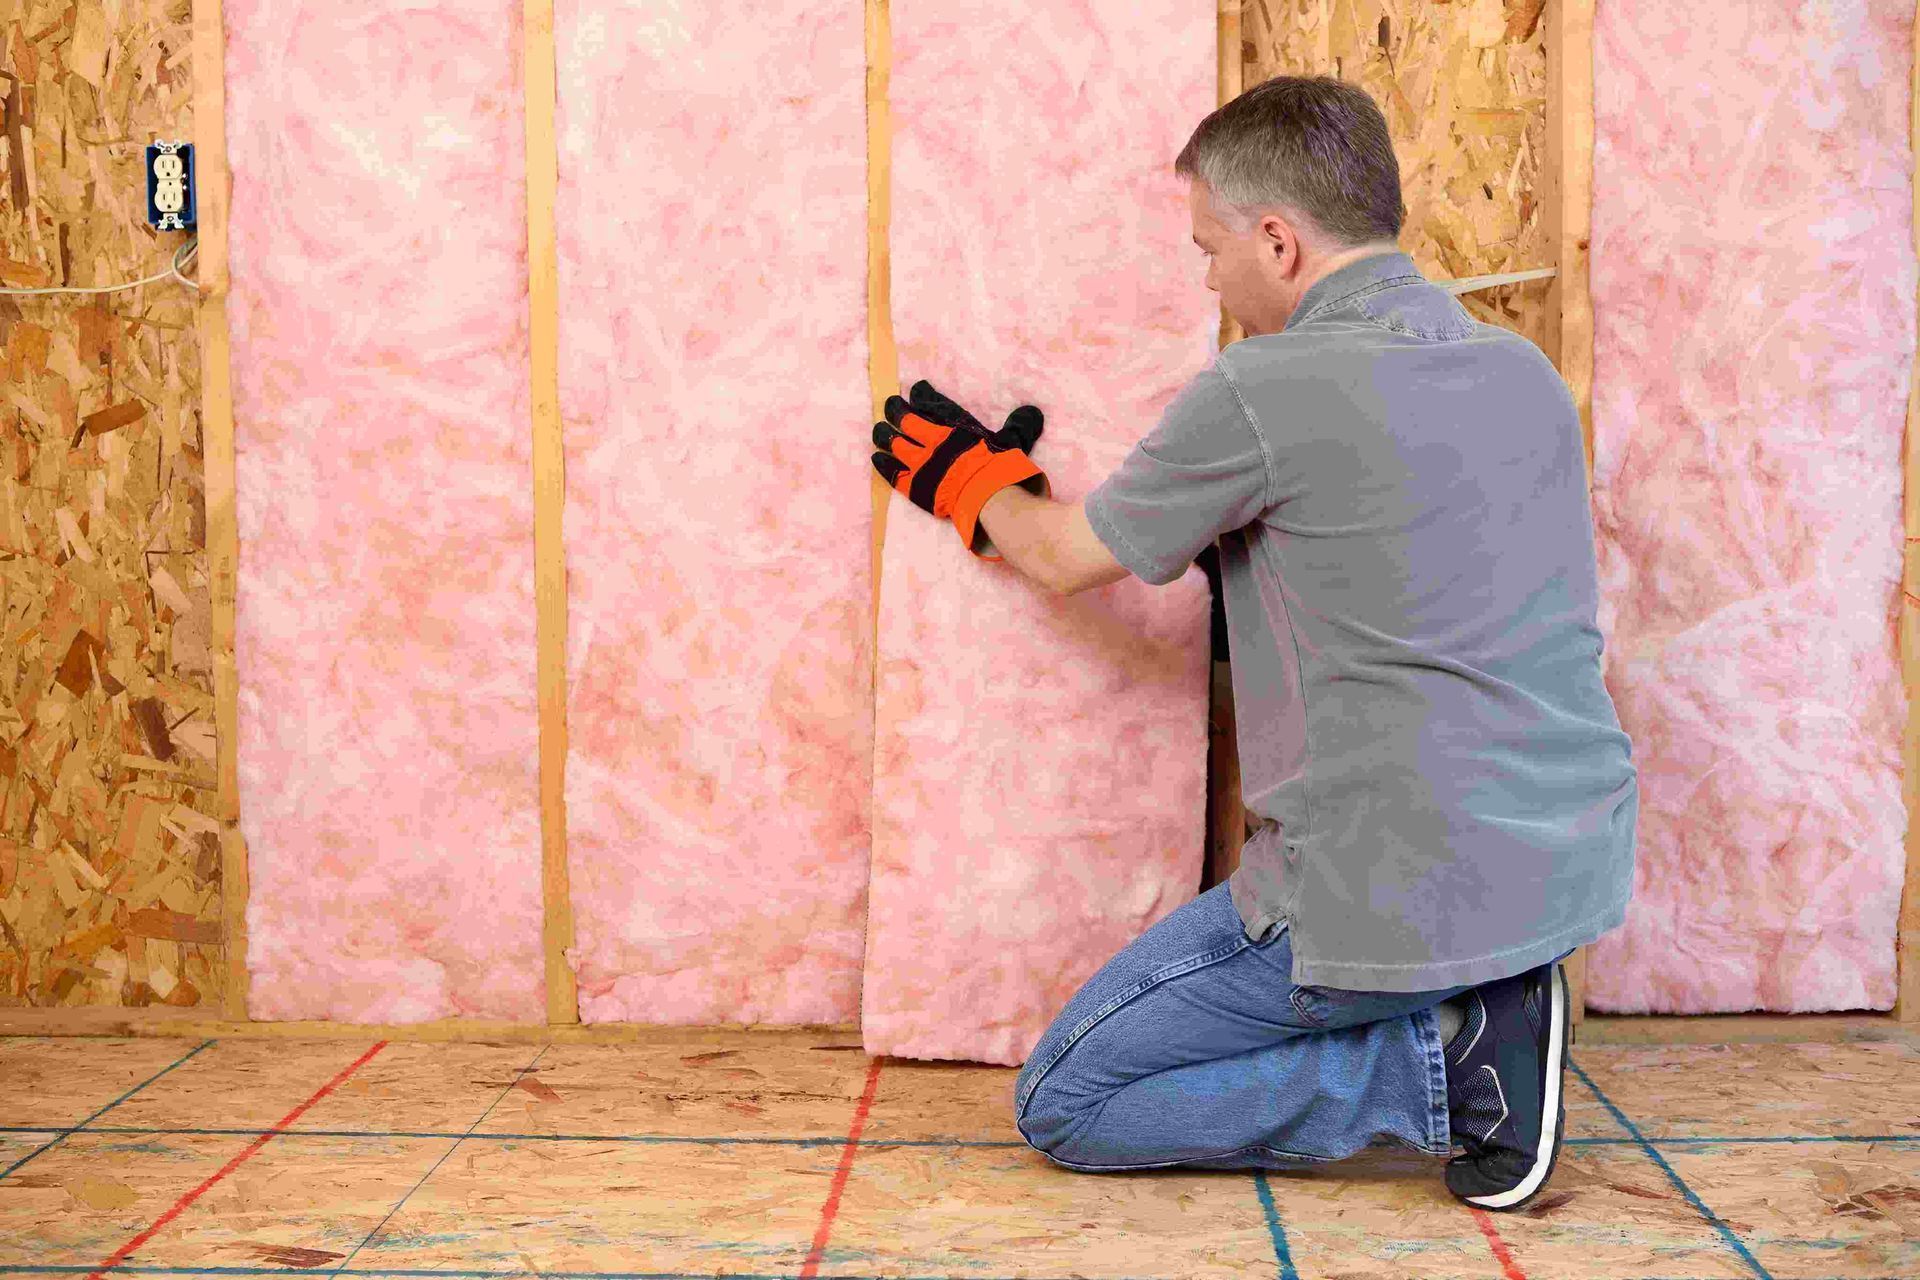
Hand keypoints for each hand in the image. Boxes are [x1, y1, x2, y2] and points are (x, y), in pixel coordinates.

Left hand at [870, 380, 1050, 557]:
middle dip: (895, 411)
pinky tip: (876, 457)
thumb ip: (1019, 425)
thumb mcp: (1012, 440)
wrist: (986, 496)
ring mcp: (921, 464)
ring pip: (895, 444)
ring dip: (884, 436)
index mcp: (955, 428)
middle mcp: (933, 441)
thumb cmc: (1001, 467)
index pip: (934, 404)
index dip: (922, 395)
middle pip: (907, 421)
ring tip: (878, 430)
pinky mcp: (915, 487)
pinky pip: (892, 473)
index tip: (915, 389)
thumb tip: (1032, 412)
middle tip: (889, 405)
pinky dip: (883, 464)